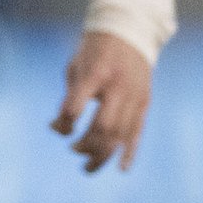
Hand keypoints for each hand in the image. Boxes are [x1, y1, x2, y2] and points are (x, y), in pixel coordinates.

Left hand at [52, 31, 152, 173]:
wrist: (128, 33)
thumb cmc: (94, 53)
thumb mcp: (75, 67)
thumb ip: (68, 97)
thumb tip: (57, 127)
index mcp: (96, 75)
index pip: (76, 106)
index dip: (65, 123)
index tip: (57, 127)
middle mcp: (118, 87)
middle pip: (104, 128)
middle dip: (86, 146)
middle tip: (73, 150)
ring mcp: (135, 96)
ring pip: (121, 135)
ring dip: (103, 154)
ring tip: (87, 166)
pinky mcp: (145, 102)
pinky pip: (138, 132)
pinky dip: (129, 152)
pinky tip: (121, 168)